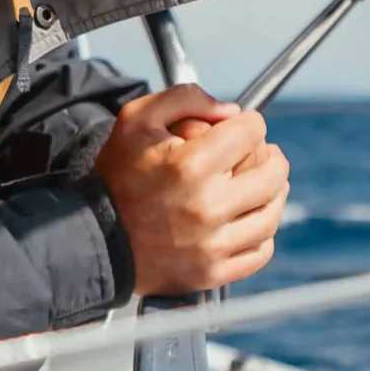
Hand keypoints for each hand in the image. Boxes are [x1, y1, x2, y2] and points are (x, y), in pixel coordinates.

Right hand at [92, 88, 289, 295]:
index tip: (238, 129)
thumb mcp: (136, 119)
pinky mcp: (212, 272)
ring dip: (273, 194)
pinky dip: (262, 234)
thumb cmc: (116, 178)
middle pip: (273, 173)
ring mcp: (212, 244)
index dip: (248, 123)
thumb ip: (184, 98)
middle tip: (260, 155)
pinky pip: (260, 252)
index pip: (251, 131)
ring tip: (261, 185)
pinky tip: (250, 220)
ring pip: (271, 213)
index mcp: (190, 165)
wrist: (95, 239)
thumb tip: (230, 110)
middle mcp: (207, 206)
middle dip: (270, 157)